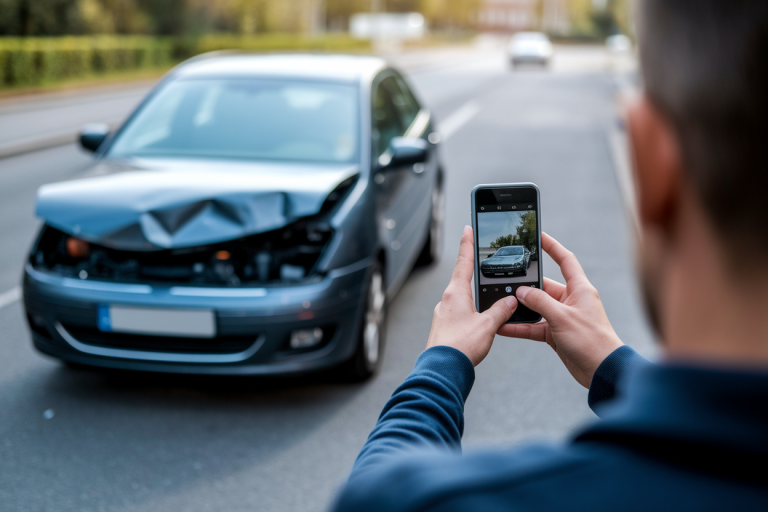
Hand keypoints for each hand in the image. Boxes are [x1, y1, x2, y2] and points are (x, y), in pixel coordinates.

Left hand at [426, 226, 517, 365]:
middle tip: (480, 257)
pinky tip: (479, 319)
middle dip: (473, 269)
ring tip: (488, 293)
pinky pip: (460, 312)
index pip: (463, 261)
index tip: (468, 228)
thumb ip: (500, 311)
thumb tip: (510, 302)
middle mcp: (447, 300)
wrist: (442, 369)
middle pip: (462, 278)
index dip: (467, 244)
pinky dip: (471, 309)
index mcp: (455, 293)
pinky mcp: (444, 327)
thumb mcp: (487, 326)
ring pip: (462, 297)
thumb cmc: (460, 346)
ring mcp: (444, 314)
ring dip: (474, 293)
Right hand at [498, 233, 622, 387]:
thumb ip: (540, 301)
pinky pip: (534, 326)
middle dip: (525, 286)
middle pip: (543, 286)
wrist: (602, 371)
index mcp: (580, 289)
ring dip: (520, 309)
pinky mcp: (556, 334)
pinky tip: (504, 328)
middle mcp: (571, 300)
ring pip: (536, 308)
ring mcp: (562, 317)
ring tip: (501, 307)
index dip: (551, 246)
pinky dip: (520, 327)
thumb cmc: (592, 341)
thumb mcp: (562, 317)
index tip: (537, 235)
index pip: (565, 260)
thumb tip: (521, 291)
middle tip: (506, 282)